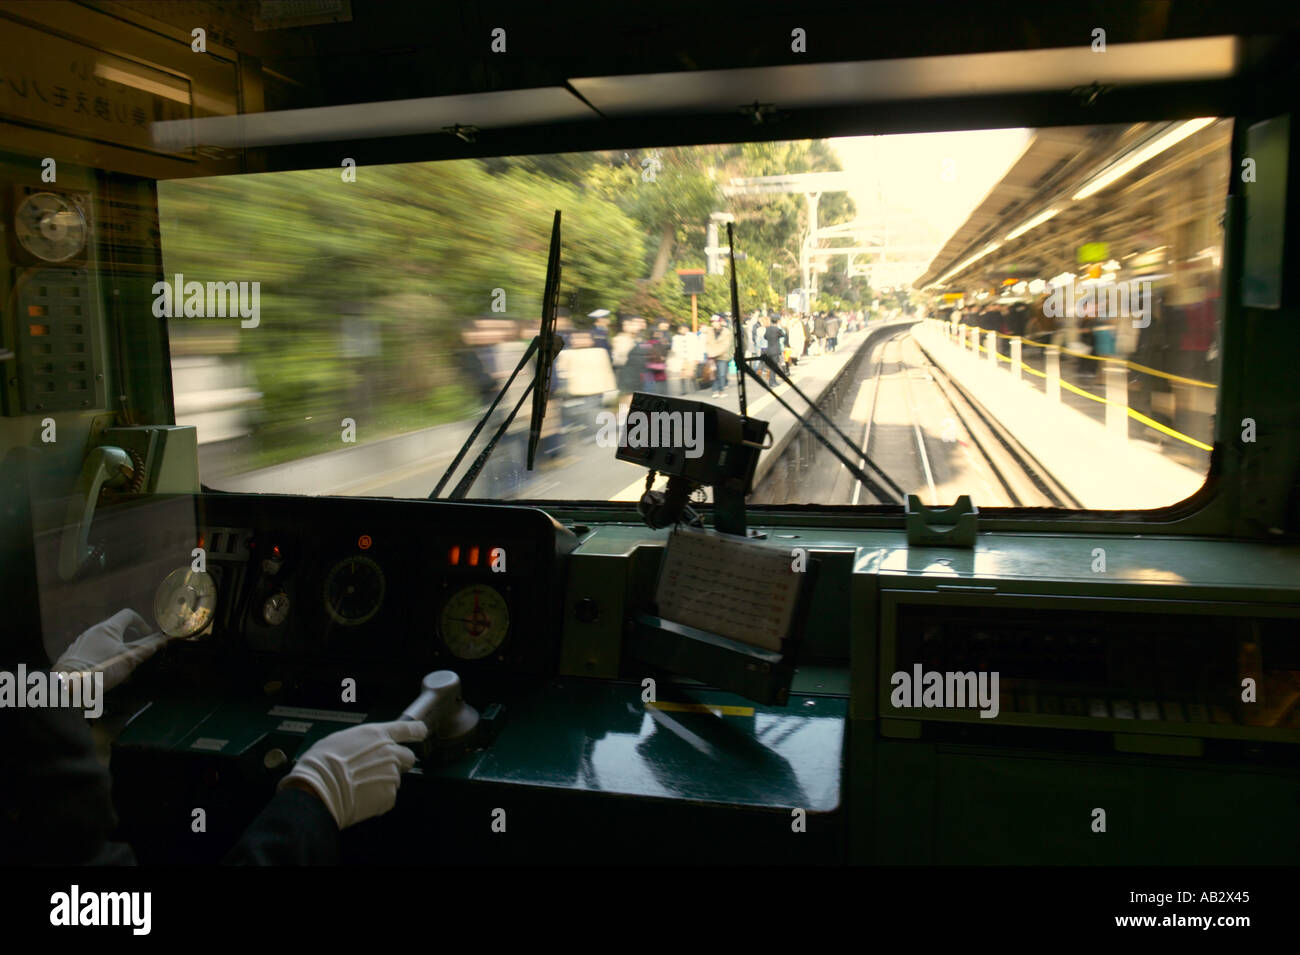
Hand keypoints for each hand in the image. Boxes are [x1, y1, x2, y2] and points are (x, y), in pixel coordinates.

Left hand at [53, 609, 162, 689]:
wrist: (67, 685)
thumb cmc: (101, 668)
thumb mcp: (128, 659)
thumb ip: (147, 648)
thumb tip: (164, 638)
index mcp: (108, 628)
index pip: (128, 615)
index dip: (141, 623)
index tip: (147, 637)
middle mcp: (93, 631)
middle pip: (116, 631)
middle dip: (129, 642)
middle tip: (135, 657)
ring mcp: (81, 643)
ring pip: (104, 643)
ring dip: (116, 652)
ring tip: (120, 671)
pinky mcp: (72, 655)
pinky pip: (92, 653)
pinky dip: (102, 660)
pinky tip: (103, 675)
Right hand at [279, 720, 428, 829]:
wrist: (320, 788)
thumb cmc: (323, 763)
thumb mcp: (341, 739)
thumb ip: (362, 741)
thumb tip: (363, 746)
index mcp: (378, 734)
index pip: (408, 728)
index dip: (416, 731)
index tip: (421, 732)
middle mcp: (390, 752)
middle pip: (408, 756)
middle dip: (399, 762)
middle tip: (380, 768)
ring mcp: (391, 774)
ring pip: (396, 778)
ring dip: (384, 781)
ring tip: (361, 785)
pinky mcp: (389, 795)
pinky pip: (388, 796)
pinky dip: (378, 798)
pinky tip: (361, 796)